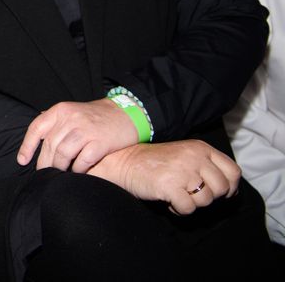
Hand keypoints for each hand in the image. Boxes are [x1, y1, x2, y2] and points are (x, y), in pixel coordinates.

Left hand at [17, 99, 138, 172]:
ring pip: (63, 154)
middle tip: (44, 174)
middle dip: (44, 163)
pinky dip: (78, 170)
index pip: (36, 128)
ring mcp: (85, 130)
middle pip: (49, 145)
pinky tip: (78, 173)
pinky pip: (82, 161)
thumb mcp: (72, 112)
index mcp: (61, 110)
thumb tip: (36, 136)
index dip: (27, 147)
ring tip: (59, 175)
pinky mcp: (100, 142)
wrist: (126, 114)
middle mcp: (71, 118)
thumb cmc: (96, 117)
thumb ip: (56, 123)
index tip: (22, 161)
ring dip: (60, 168)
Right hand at [88, 140, 239, 214]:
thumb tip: (232, 191)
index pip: (233, 171)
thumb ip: (208, 168)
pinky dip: (179, 210)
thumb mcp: (185, 156)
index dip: (229, 186)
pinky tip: (168, 200)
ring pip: (206, 200)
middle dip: (208, 197)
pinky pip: (189, 209)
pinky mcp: (170, 186)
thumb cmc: (156, 162)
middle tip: (189, 193)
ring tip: (176, 194)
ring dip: (192, 203)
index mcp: (200, 148)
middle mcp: (195, 157)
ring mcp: (183, 171)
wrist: (125, 162)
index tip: (217, 192)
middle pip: (221, 188)